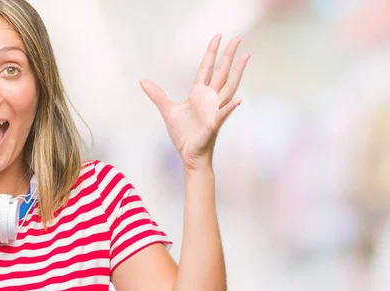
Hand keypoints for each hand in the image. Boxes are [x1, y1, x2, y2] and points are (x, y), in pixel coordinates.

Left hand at [141, 34, 249, 170]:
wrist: (188, 154)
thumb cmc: (184, 134)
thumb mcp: (168, 111)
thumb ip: (157, 96)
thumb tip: (143, 82)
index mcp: (199, 94)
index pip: (207, 68)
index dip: (211, 53)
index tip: (218, 37)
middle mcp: (210, 99)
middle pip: (222, 72)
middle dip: (228, 55)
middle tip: (237, 39)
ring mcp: (214, 110)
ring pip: (229, 88)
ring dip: (237, 73)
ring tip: (245, 57)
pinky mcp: (214, 124)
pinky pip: (223, 114)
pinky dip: (230, 107)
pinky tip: (238, 100)